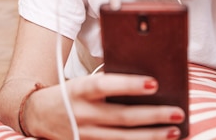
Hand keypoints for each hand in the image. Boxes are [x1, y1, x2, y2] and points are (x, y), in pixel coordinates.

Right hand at [26, 73, 184, 139]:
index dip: (129, 85)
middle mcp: (81, 114)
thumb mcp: (85, 81)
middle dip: (153, 116)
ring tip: (174, 131)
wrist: (38, 113)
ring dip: (151, 136)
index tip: (154, 83)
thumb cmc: (73, 92)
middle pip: (121, 117)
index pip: (105, 85)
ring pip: (122, 139)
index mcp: (79, 90)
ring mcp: (84, 135)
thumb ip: (109, 82)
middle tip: (178, 112)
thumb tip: (150, 83)